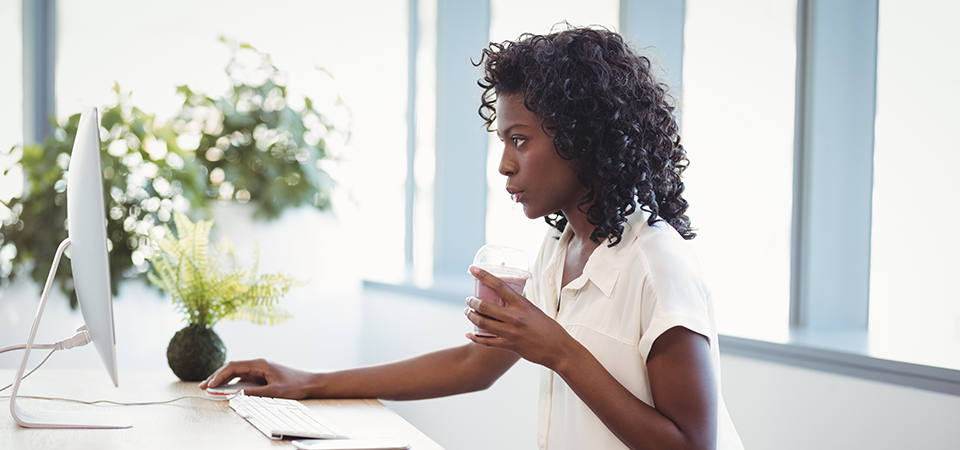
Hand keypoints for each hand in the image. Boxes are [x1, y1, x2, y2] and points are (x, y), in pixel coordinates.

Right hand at [198, 358, 315, 398]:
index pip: (234, 366)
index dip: (219, 375)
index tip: (210, 385)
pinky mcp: (262, 375)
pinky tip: (225, 389)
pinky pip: (243, 377)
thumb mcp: (275, 391)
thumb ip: (256, 393)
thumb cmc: (295, 385)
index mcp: (260, 364)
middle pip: (232, 368)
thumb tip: (238, 394)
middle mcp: (258, 364)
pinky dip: (232, 383)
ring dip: (223, 380)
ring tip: (210, 388)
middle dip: (216, 377)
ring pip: (236, 372)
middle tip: (202, 386)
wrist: (310, 382)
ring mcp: (259, 369)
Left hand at [464, 266, 575, 369]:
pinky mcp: (509, 345)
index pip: (499, 285)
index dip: (484, 276)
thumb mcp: (534, 310)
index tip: (472, 269)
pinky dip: (475, 337)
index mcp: (522, 304)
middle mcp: (515, 317)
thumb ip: (519, 305)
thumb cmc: (548, 328)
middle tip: (468, 300)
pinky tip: (469, 334)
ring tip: (468, 312)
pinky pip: (487, 341)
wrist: (558, 348)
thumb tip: (507, 298)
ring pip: (482, 323)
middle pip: (485, 305)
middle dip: (472, 301)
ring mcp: (511, 332)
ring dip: (471, 316)